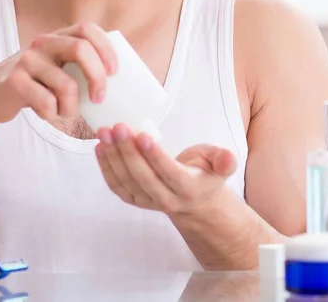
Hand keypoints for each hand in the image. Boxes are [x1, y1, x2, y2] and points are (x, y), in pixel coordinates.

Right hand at [0, 22, 117, 126]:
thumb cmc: (31, 87)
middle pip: (81, 49)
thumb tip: (118, 87)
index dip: (106, 47)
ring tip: (65, 115)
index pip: (87, 29)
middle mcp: (42, 43)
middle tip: (99, 99)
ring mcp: (27, 60)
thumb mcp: (54, 70)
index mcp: (57, 38)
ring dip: (72, 108)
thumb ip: (77, 69)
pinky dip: (52, 115)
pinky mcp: (14, 80)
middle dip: (97, 77)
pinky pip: (46, 102)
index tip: (114, 72)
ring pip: (66, 84)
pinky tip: (46, 116)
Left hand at [95, 124, 236, 215]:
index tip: (143, 135)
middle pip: (143, 177)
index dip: (155, 155)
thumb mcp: (219, 164)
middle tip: (118, 127)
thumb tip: (228, 156)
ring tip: (104, 132)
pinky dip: (105, 167)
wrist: (194, 200)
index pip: (169, 173)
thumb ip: (224, 159)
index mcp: (189, 189)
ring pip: (126, 181)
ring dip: (113, 156)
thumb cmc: (204, 173)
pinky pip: (116, 186)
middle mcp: (167, 199)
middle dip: (128, 151)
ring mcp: (147, 202)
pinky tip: (99, 147)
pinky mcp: (134, 199)